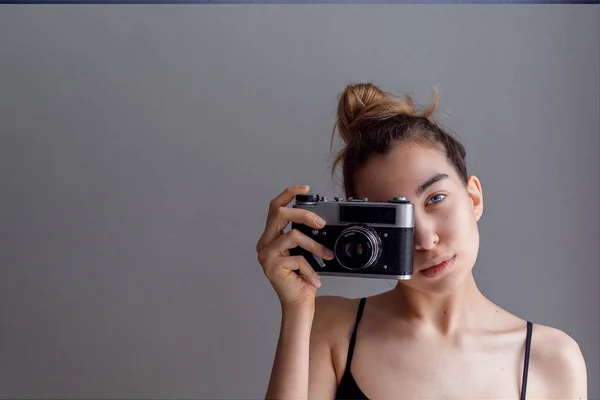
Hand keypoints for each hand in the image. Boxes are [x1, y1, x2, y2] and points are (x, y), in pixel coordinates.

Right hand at [256, 185, 334, 307]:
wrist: (299, 304)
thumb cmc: (302, 279)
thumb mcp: (304, 252)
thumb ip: (303, 235)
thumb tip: (318, 220)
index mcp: (270, 237)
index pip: (275, 207)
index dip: (288, 194)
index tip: (305, 189)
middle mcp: (264, 243)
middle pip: (280, 214)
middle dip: (304, 214)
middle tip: (321, 223)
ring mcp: (265, 255)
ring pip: (292, 236)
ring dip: (315, 246)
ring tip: (326, 256)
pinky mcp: (272, 267)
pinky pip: (297, 258)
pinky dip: (311, 269)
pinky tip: (314, 279)